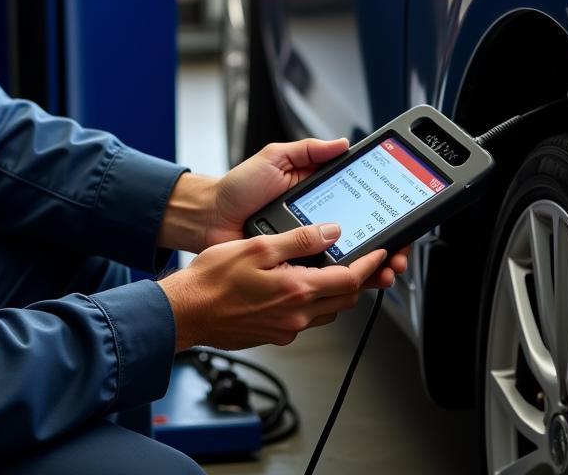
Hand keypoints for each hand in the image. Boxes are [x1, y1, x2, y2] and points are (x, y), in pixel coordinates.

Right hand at [159, 222, 385, 350]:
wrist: (185, 312)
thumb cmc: (212, 280)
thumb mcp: (258, 247)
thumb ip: (299, 239)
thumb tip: (331, 232)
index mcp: (297, 290)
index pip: (349, 279)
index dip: (370, 265)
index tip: (381, 253)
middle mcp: (296, 316)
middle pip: (344, 298)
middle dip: (358, 279)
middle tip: (364, 260)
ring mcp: (285, 329)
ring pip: (326, 310)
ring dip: (335, 290)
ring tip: (332, 268)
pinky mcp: (273, 335)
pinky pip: (305, 318)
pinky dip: (313, 300)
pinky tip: (300, 284)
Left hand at [204, 139, 409, 289]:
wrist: (209, 216)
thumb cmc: (237, 187)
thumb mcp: (274, 158)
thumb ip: (308, 150)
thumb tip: (342, 143)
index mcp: (316, 195)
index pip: (359, 204)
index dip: (382, 214)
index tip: (400, 220)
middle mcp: (315, 223)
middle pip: (361, 237)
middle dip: (385, 248)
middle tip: (397, 254)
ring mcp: (305, 248)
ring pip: (347, 262)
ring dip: (371, 269)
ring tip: (384, 272)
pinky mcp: (292, 269)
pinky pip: (322, 279)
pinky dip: (341, 284)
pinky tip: (356, 285)